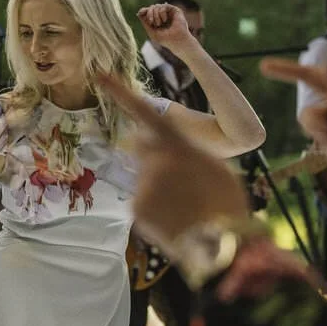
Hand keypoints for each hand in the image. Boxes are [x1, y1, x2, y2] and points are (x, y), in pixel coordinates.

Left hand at [97, 75, 248, 255]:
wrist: (219, 249)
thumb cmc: (226, 205)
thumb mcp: (217, 167)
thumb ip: (187, 148)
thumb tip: (165, 144)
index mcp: (178, 146)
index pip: (145, 112)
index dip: (121, 93)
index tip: (100, 76)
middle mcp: (155, 162)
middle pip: (140, 145)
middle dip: (150, 149)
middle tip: (178, 171)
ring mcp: (143, 187)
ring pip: (143, 174)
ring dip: (157, 181)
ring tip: (185, 202)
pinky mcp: (136, 209)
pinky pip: (142, 197)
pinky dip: (154, 203)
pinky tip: (175, 215)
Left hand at [136, 4, 196, 54]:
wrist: (177, 41)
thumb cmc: (165, 39)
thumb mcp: (151, 32)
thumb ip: (145, 23)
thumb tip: (138, 13)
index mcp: (157, 21)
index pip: (148, 12)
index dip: (143, 11)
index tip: (140, 13)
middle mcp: (163, 16)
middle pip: (151, 7)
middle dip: (149, 14)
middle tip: (151, 22)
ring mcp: (169, 13)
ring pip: (156, 6)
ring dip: (155, 15)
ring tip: (159, 24)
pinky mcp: (175, 10)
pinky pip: (163, 6)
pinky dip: (161, 13)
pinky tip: (164, 20)